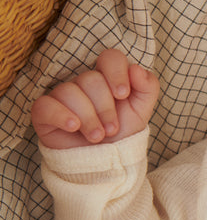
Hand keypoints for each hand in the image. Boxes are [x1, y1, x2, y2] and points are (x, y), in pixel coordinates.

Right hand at [31, 49, 159, 149]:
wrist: (105, 162)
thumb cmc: (121, 133)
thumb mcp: (141, 111)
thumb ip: (148, 86)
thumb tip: (136, 69)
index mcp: (107, 78)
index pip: (110, 58)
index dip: (116, 73)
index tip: (123, 95)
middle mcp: (84, 83)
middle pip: (91, 79)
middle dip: (105, 108)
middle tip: (112, 129)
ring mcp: (63, 96)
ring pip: (69, 91)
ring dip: (88, 118)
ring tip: (97, 136)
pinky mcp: (45, 113)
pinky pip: (45, 105)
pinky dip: (61, 115)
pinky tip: (74, 127)